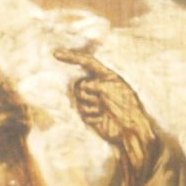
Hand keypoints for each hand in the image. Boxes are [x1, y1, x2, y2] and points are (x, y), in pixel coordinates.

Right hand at [58, 48, 159, 168]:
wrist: (130, 130)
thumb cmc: (126, 107)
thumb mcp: (110, 89)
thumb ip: (93, 84)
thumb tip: (82, 88)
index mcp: (106, 76)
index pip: (87, 62)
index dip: (71, 57)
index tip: (55, 54)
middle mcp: (98, 86)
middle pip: (79, 84)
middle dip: (86, 93)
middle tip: (100, 101)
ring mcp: (93, 100)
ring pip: (78, 99)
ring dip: (90, 106)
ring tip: (103, 111)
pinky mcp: (90, 114)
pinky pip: (81, 112)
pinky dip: (91, 116)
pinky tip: (102, 120)